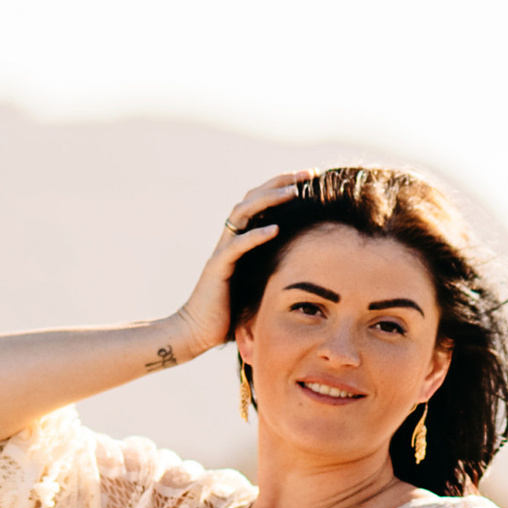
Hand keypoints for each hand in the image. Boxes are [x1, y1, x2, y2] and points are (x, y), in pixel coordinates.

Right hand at [161, 173, 313, 362]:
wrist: (196, 333)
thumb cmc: (229, 314)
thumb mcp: (257, 285)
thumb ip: (274, 270)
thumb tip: (308, 268)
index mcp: (240, 240)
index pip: (261, 204)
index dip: (283, 187)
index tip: (311, 179)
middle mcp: (230, 240)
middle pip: (252, 199)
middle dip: (281, 182)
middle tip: (308, 174)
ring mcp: (222, 251)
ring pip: (242, 214)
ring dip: (268, 200)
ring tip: (293, 192)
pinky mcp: (217, 269)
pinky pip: (236, 247)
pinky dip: (255, 236)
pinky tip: (274, 229)